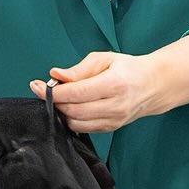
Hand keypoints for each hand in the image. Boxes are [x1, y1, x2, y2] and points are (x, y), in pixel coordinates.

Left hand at [30, 51, 162, 132]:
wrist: (152, 85)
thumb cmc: (127, 69)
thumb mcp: (104, 59)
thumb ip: (79, 69)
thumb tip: (56, 75)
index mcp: (114, 84)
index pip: (76, 92)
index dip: (53, 91)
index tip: (37, 85)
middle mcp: (115, 105)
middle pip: (73, 110)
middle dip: (54, 102)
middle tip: (44, 90)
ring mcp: (114, 120)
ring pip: (76, 123)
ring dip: (61, 112)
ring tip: (58, 98)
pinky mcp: (111, 128)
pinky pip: (83, 128)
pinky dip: (71, 119)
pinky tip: (68, 107)